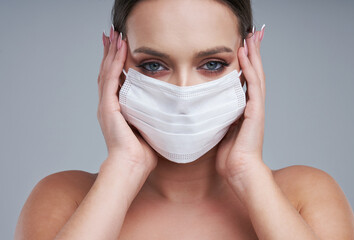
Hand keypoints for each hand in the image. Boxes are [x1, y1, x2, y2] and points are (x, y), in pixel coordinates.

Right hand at [97, 25, 157, 171]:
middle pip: (107, 72)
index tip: (119, 48)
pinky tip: (119, 49)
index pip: (114, 80)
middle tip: (111, 35)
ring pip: (107, 72)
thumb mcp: (148, 126)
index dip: (115, 63)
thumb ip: (150, 113)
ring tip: (113, 35)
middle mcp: (108, 104)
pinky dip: (114, 63)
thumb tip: (165, 106)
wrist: (133, 165)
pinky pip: (111, 79)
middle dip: (110, 52)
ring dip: (111, 53)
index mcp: (116, 109)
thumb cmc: (142, 151)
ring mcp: (106, 105)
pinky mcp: (108, 106)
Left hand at [216, 26, 266, 179]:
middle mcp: (253, 105)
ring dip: (254, 55)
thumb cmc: (230, 156)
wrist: (239, 170)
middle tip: (253, 34)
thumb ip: (219, 117)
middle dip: (254, 53)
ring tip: (252, 37)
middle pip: (254, 73)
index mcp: (244, 109)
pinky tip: (246, 55)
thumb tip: (206, 108)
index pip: (246, 80)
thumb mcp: (221, 130)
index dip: (246, 63)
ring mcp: (256, 108)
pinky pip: (252, 86)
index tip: (242, 47)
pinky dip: (249, 69)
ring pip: (256, 75)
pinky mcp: (256, 111)